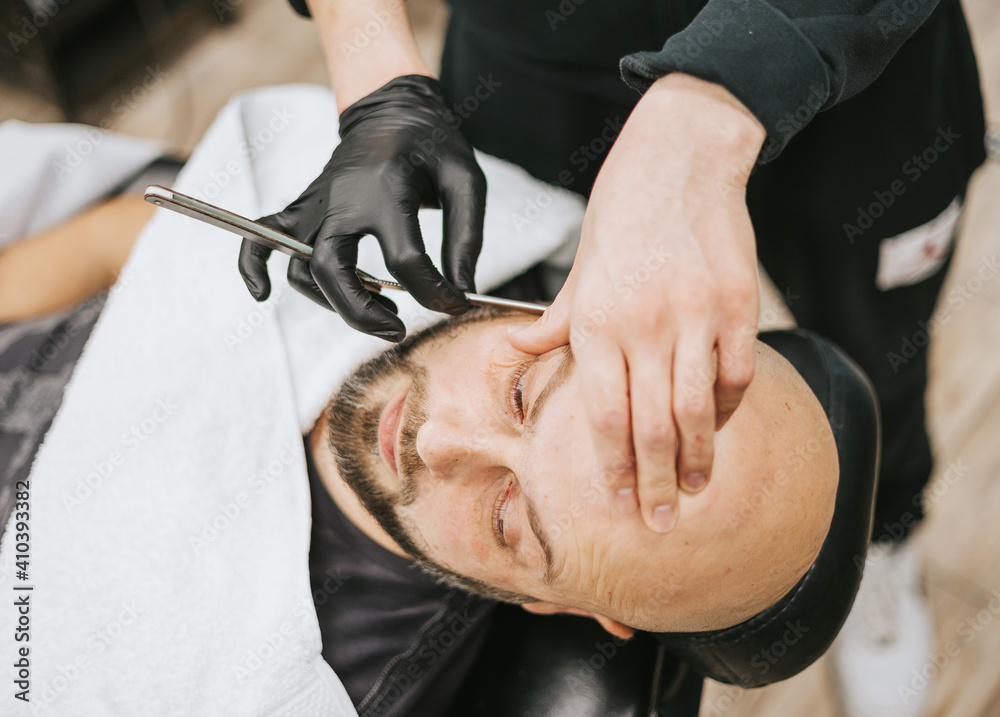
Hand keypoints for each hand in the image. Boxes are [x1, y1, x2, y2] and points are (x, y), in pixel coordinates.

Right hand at [238, 74, 486, 340]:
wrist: (392, 110)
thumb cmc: (431, 145)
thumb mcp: (465, 181)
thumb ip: (467, 237)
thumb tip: (462, 292)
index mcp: (387, 188)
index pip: (404, 258)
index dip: (434, 292)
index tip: (455, 304)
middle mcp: (343, 198)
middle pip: (333, 270)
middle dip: (363, 313)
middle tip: (399, 329)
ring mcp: (317, 203)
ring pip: (302, 268)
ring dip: (333, 302)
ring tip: (382, 310)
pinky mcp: (303, 207)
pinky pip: (263, 235)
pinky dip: (253, 265)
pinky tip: (262, 294)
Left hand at [509, 74, 764, 531]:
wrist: (679, 157)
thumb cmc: (620, 216)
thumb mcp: (577, 269)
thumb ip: (554, 322)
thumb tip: (516, 351)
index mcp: (596, 321)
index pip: (604, 415)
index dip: (612, 466)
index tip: (617, 501)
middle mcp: (644, 325)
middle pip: (651, 426)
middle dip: (654, 483)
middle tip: (659, 523)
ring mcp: (695, 316)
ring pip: (698, 410)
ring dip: (697, 459)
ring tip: (694, 491)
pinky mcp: (738, 304)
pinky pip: (738, 375)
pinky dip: (730, 410)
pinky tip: (720, 431)